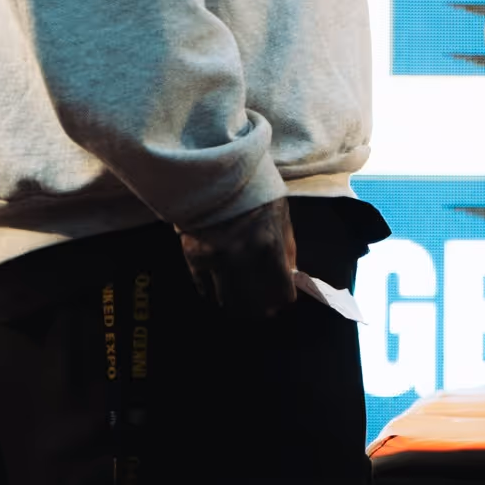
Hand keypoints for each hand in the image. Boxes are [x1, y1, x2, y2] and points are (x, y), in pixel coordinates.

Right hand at [179, 197, 298, 318]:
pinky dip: (212, 294)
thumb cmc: (251, 190)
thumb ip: (287, 246)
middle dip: (261, 310)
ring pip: (227, 302)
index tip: (282, 300)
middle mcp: (242, 257)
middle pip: (254, 304)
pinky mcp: (193, 257)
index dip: (284, 298)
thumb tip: (291, 274)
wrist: (210, 172)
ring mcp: (215, 260)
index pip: (282, 291)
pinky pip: (203, 289)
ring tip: (241, 306)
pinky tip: (218, 293)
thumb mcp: (279, 212)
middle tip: (263, 312)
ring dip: (236, 307)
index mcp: (268, 245)